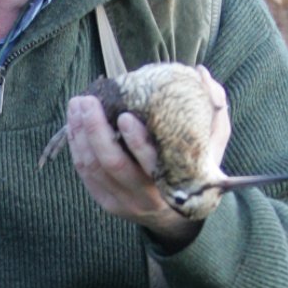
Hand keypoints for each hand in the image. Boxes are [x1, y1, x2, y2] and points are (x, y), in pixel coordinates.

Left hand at [65, 92, 226, 249]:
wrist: (179, 216)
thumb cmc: (196, 170)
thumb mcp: (213, 145)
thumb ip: (214, 110)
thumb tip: (201, 72)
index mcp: (172, 183)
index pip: (150, 163)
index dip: (136, 141)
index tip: (124, 116)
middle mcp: (145, 196)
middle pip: (112, 164)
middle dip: (95, 130)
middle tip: (88, 101)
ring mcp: (122, 202)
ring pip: (93, 167)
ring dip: (80, 134)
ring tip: (77, 104)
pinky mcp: (105, 202)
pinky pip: (84, 173)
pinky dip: (76, 146)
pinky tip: (73, 123)